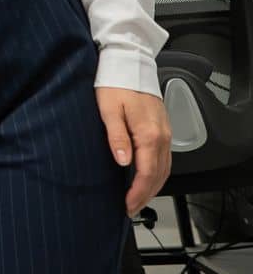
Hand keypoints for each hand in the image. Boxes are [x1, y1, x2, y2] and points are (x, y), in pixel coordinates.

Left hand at [96, 86, 172, 216]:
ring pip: (165, 168)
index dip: (137, 192)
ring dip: (153, 187)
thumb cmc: (115, 85)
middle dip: (146, 195)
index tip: (127, 205)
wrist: (129, 64)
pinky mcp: (163, 129)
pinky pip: (165, 158)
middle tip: (131, 209)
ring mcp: (165, 133)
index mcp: (148, 134)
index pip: (147, 173)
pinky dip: (157, 174)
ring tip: (138, 200)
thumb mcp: (108, 110)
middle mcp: (161, 136)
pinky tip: (147, 179)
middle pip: (159, 175)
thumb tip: (123, 162)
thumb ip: (116, 137)